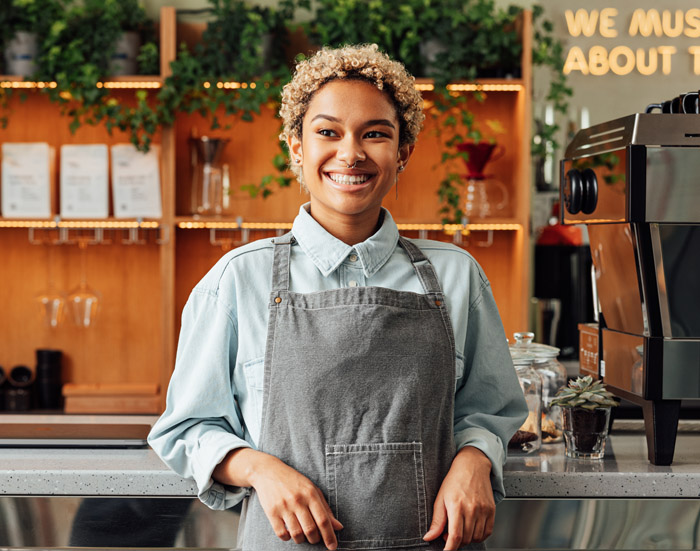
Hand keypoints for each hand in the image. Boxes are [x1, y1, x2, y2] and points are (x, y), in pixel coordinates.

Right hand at [213, 448, 342, 548]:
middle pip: (311, 529)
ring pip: (297, 534)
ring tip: (302, 535)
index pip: (323, 520)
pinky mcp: (271, 512)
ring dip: (302, 540)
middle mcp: (298, 500)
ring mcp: (284, 506)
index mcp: (311, 494)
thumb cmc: (294, 481)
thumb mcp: (312, 490)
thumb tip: (338, 527)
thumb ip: (326, 509)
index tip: (333, 547)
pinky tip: (289, 532)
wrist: (268, 471)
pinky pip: (282, 533)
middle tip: (314, 538)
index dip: (329, 536)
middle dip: (315, 539)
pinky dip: (287, 538)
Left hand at [423, 446, 494, 549]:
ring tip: (460, 528)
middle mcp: (472, 509)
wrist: (472, 466)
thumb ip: (436, 521)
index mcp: (456, 506)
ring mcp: (483, 510)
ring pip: (476, 537)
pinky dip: (479, 535)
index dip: (449, 549)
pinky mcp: (492, 510)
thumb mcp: (440, 498)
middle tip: (449, 533)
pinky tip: (472, 528)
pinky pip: (487, 532)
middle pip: (465, 539)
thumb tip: (429, 537)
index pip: (455, 536)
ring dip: (467, 539)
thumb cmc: (455, 480)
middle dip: (455, 542)